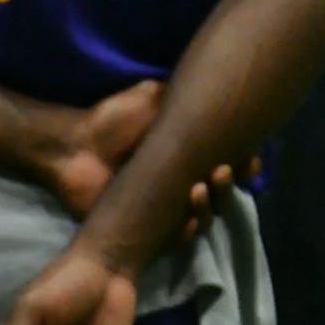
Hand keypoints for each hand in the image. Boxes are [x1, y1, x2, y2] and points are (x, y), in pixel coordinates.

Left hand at [39, 80, 253, 240]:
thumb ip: (179, 96)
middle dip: (229, 184)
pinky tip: (187, 222)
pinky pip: (174, 239)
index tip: (251, 159)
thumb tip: (212, 85)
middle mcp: (180, 181)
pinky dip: (186, 232)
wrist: (73, 147)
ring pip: (203, 215)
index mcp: (186, 154)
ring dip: (210, 206)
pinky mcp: (145, 228)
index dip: (243, 163)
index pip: (225, 162)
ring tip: (200, 189)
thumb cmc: (111, 121)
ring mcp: (164, 207)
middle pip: (219, 191)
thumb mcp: (150, 97)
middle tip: (225, 170)